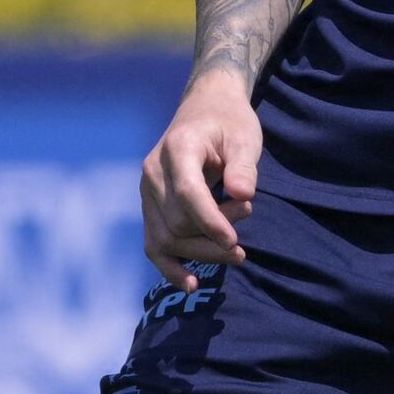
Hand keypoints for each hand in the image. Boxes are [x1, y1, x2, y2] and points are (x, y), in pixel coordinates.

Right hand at [141, 76, 265, 281]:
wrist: (206, 110)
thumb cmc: (229, 123)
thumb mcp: (245, 137)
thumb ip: (244, 166)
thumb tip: (242, 195)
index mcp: (178, 149)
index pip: (187, 194)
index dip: (211, 222)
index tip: (235, 242)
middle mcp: (153, 172)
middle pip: (177, 223)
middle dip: (214, 234)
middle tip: (246, 215)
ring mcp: (147, 192)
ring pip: (165, 239)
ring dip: (202, 251)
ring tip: (235, 245)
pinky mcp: (149, 208)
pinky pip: (153, 243)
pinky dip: (170, 266)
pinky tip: (190, 284)